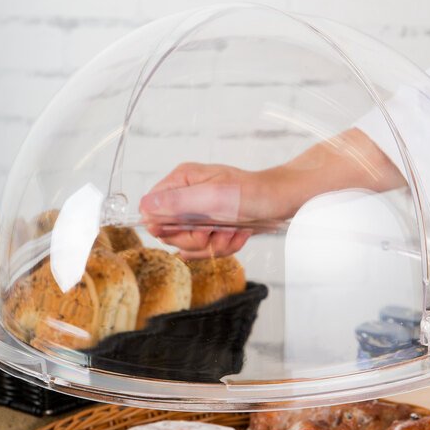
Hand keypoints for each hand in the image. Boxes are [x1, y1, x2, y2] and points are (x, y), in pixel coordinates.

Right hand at [139, 129, 404, 257]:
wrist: (284, 201)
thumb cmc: (254, 194)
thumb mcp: (214, 198)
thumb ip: (178, 203)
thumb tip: (145, 208)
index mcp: (181, 181)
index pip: (153, 213)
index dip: (170, 229)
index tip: (196, 227)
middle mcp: (187, 195)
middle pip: (170, 233)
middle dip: (198, 239)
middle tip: (219, 229)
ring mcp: (201, 212)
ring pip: (191, 244)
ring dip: (215, 244)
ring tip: (234, 230)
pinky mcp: (213, 225)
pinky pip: (208, 248)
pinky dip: (226, 246)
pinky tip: (239, 234)